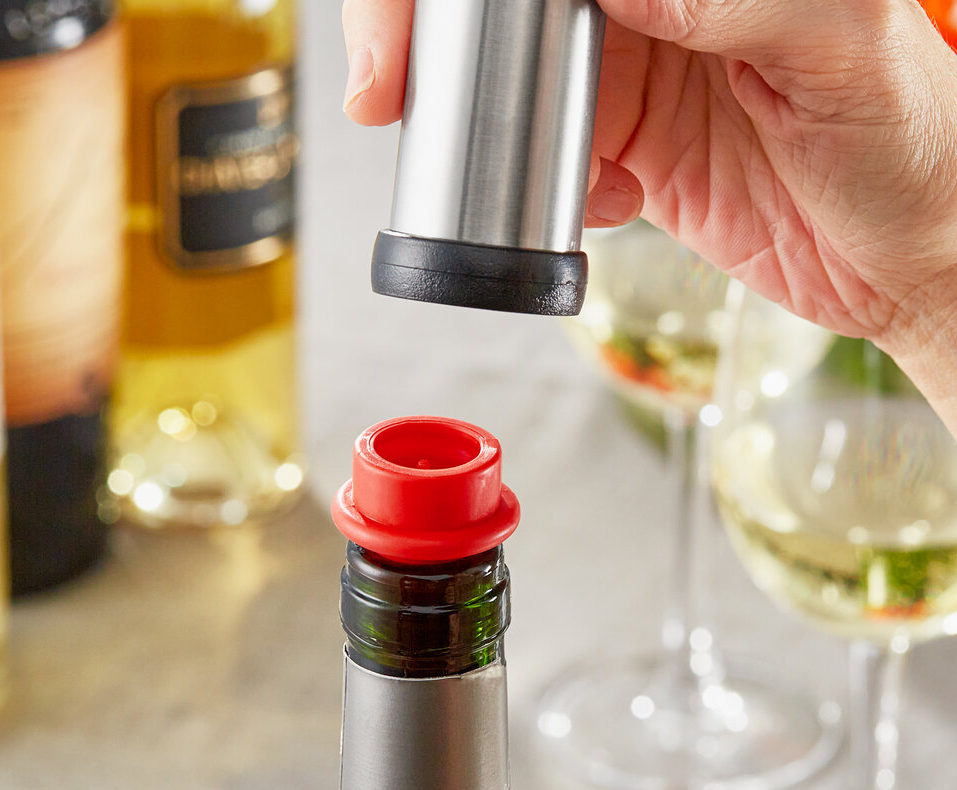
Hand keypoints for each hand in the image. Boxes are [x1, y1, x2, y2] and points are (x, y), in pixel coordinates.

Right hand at [341, 0, 956, 434]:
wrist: (908, 257)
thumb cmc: (911, 142)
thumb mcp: (836, 52)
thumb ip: (732, 1)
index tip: (404, 47)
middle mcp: (650, 5)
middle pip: (499, 11)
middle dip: (431, 47)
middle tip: (393, 100)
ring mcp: (633, 73)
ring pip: (505, 84)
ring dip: (491, 135)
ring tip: (574, 175)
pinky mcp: (628, 147)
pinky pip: (547, 161)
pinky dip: (549, 193)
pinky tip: (610, 205)